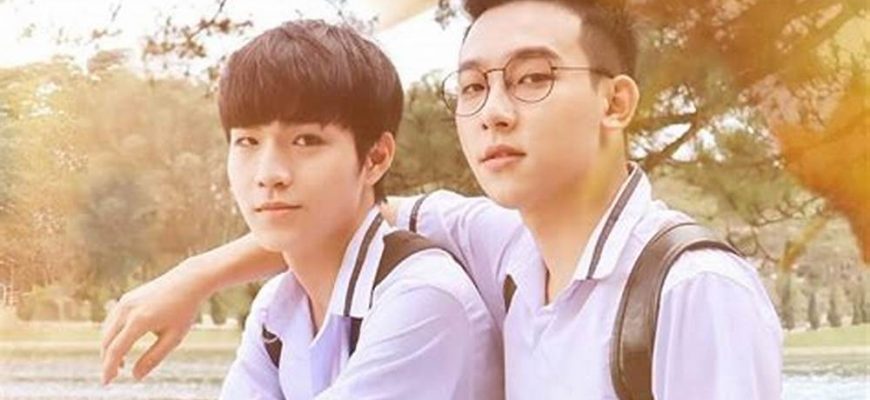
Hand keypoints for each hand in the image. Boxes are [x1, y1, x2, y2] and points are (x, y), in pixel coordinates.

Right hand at [100, 260, 209, 384]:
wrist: (189, 280)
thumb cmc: (184, 310)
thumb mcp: (173, 337)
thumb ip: (154, 358)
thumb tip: (135, 377)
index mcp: (139, 320)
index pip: (116, 350)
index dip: (109, 368)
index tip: (106, 383)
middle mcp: (127, 310)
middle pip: (107, 341)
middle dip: (107, 360)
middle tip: (114, 376)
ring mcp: (124, 302)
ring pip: (107, 331)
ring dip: (109, 349)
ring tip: (121, 364)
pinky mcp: (126, 298)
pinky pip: (112, 321)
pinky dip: (113, 336)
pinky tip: (123, 345)